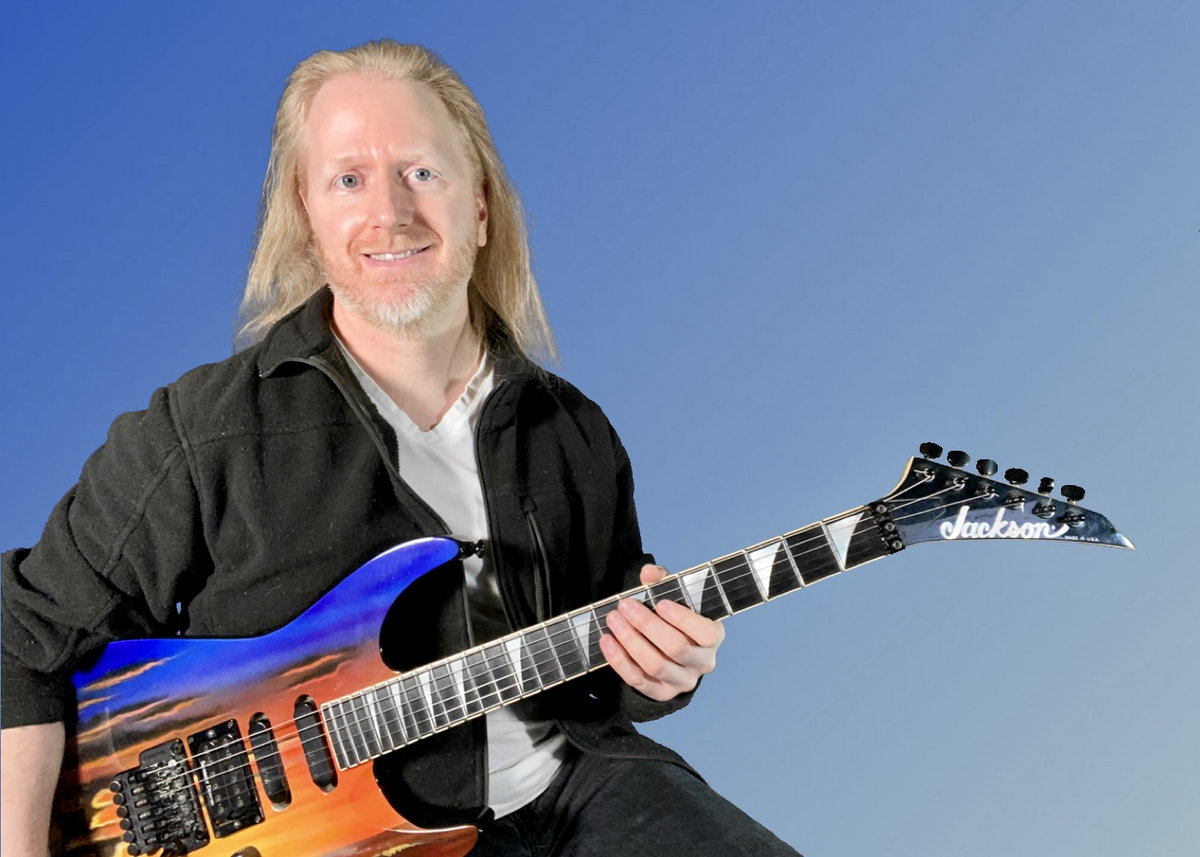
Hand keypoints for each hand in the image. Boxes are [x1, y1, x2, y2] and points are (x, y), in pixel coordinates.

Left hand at [599, 563, 725, 700]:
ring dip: (630, 641)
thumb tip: (648, 572)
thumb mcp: (673, 596)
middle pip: (676, 647)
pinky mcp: (661, 693)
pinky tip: (606, 641)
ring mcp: (683, 681)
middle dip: (647, 625)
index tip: (660, 603)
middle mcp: (702, 663)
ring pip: (655, 665)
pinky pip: (638, 681)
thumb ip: (663, 581)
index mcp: (713, 637)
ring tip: (613, 619)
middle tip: (625, 606)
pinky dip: (619, 661)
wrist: (670, 650)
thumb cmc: (674, 618)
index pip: (705, 633)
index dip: (683, 619)